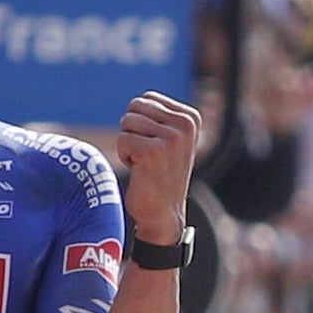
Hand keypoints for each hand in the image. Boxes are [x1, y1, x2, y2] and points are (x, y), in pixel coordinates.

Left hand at [116, 91, 200, 243]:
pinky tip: (140, 170)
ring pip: (126, 122)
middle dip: (133, 131)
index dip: (141, 123)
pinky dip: (124, 155)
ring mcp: (171, 137)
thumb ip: (159, 117)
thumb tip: (138, 101)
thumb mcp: (169, 139)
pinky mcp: (152, 151)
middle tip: (147, 155)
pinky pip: (122, 139)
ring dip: (128, 143)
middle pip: (134, 108)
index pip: (146, 99)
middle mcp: (185, 124)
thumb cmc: (160, 174)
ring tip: (145, 162)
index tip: (155, 145)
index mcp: (190, 116)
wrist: (163, 213)